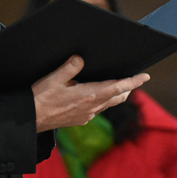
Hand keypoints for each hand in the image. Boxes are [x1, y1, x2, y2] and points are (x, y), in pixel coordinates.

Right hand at [31, 55, 148, 132]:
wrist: (31, 119)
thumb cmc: (41, 98)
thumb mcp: (53, 78)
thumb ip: (69, 67)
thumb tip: (80, 58)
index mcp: (89, 95)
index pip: (117, 87)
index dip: (133, 81)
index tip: (145, 77)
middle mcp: (92, 108)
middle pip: (117, 97)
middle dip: (128, 88)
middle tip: (135, 79)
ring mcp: (87, 115)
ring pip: (108, 103)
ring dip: (116, 94)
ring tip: (119, 86)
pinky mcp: (80, 120)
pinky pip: (97, 109)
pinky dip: (103, 101)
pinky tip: (96, 97)